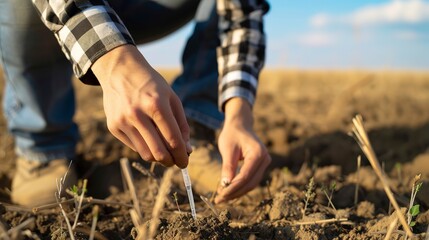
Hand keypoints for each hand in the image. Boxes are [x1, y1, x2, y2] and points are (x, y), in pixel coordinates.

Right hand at [92, 44, 191, 167]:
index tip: (185, 162)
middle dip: (170, 161)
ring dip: (158, 158)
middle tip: (176, 162)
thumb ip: (181, 124)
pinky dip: (145, 147)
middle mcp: (137, 114)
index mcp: (156, 105)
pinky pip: (134, 146)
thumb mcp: (171, 98)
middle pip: (158, 152)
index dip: (181, 155)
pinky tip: (149, 139)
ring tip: (165, 153)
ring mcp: (123, 121)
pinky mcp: (113, 126)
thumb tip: (187, 150)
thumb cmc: (151, 85)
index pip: (173, 139)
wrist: (120, 71)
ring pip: (145, 153)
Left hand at [215, 98, 270, 203]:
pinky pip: (251, 180)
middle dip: (234, 193)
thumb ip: (228, 167)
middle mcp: (265, 159)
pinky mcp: (260, 166)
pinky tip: (228, 191)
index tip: (220, 196)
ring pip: (251, 184)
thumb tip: (225, 186)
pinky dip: (240, 187)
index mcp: (258, 153)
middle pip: (250, 183)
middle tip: (219, 200)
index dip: (233, 188)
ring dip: (237, 192)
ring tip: (222, 197)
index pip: (245, 176)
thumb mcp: (227, 149)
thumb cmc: (232, 134)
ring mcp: (264, 163)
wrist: (240, 124)